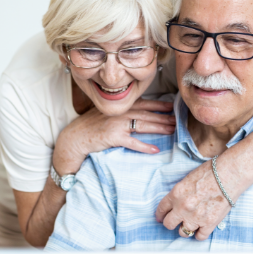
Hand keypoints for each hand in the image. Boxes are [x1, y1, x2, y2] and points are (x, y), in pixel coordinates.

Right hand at [52, 99, 174, 175]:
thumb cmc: (90, 126)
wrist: (74, 137)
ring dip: (159, 128)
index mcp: (120, 106)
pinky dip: (144, 146)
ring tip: (172, 131)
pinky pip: (132, 142)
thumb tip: (138, 113)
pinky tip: (155, 150)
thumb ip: (121, 111)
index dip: (159, 104)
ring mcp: (117, 124)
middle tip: (178, 121)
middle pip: (147, 114)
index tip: (172, 107)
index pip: (143, 103)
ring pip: (143, 125)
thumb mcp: (106, 114)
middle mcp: (120, 113)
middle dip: (164, 117)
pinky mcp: (113, 137)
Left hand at [155, 159, 232, 240]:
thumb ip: (179, 193)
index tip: (161, 217)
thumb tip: (176, 203)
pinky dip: (199, 234)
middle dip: (171, 223)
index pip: (161, 209)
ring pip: (183, 233)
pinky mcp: (209, 223)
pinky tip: (201, 229)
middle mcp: (183, 208)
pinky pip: (199, 237)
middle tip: (175, 221)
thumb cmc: (210, 173)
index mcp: (176, 194)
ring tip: (191, 223)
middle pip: (168, 224)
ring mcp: (196, 217)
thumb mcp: (187, 179)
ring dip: (186, 228)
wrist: (228, 175)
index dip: (160, 214)